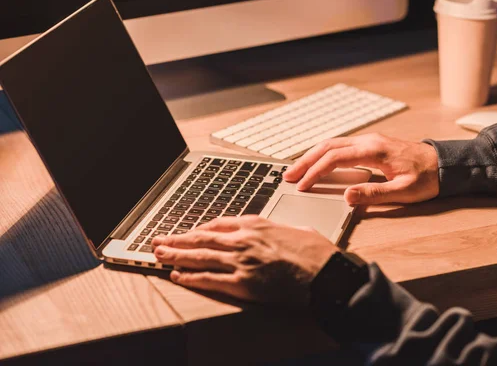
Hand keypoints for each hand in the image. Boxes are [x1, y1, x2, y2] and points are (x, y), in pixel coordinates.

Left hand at [151, 216, 336, 305]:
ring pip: (199, 256)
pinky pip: (209, 279)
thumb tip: (279, 231)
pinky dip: (190, 277)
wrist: (326, 274)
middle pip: (201, 238)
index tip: (187, 232)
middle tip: (159, 240)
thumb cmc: (316, 253)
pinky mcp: (243, 283)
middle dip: (177, 239)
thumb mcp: (297, 228)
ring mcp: (241, 261)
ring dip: (175, 255)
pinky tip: (177, 275)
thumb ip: (280, 228)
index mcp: (256, 224)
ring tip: (158, 254)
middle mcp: (244, 239)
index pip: (217, 224)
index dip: (198, 229)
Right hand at [283, 133, 438, 204]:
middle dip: (305, 161)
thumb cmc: (428, 178)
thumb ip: (374, 194)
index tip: (302, 185)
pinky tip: (317, 164)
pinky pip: (341, 147)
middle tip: (288, 176)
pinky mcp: (371, 145)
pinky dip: (324, 155)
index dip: (315, 172)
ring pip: (332, 144)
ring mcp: (369, 141)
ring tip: (297, 171)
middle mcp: (368, 141)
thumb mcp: (404, 191)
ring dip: (312, 156)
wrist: (445, 164)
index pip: (335, 158)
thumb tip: (346, 196)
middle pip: (328, 146)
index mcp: (373, 150)